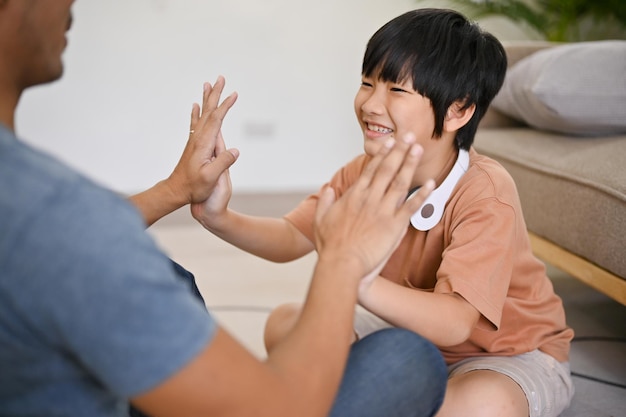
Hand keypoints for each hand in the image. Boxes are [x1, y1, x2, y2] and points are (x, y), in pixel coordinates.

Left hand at [167, 76, 238, 206]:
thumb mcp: (210, 178)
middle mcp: (198, 138)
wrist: (176, 190)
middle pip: (208, 111)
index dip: (225, 106)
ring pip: (203, 114)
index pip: (216, 119)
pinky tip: (196, 105)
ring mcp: (194, 140)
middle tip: (220, 78)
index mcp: (203, 143)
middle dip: (215, 94)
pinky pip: (196, 123)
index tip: (234, 94)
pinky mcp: (193, 144)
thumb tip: (235, 150)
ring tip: (208, 84)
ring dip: (207, 98)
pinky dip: (197, 112)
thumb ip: (223, 163)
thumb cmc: (194, 187)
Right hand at [313, 134, 433, 281]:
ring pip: (400, 182)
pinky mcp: (395, 226)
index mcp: (353, 196)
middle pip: (387, 169)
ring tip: (418, 149)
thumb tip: (327, 189)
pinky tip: (431, 183)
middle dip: (399, 151)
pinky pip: (411, 206)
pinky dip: (422, 194)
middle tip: (409, 136)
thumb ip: (324, 201)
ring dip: (410, 164)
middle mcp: (369, 199)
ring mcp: (383, 211)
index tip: (389, 142)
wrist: (342, 265)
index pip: (370, 170)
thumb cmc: (331, 247)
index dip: (381, 154)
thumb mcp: (320, 220)